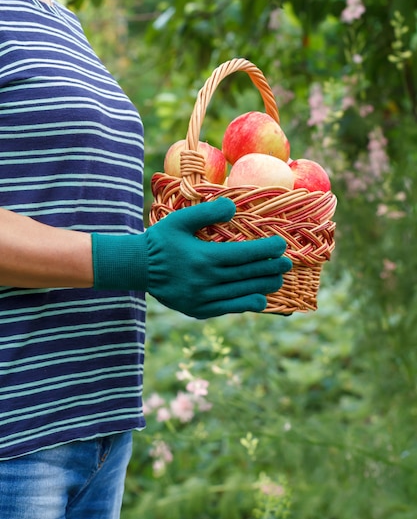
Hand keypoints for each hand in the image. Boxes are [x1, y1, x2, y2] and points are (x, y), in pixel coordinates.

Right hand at [92, 198, 291, 318]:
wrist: (137, 268)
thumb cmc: (160, 240)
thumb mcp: (180, 220)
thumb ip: (207, 212)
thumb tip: (233, 208)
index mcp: (204, 258)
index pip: (244, 254)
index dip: (267, 250)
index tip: (282, 244)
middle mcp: (206, 281)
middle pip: (248, 275)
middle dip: (271, 268)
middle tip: (287, 263)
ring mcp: (203, 299)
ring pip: (243, 294)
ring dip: (264, 287)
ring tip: (278, 280)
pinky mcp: (199, 310)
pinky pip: (230, 308)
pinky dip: (247, 303)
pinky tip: (260, 298)